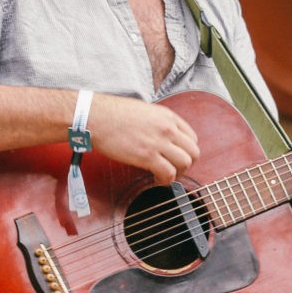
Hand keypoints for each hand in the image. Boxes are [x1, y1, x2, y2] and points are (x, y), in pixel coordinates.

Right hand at [85, 94, 199, 184]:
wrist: (97, 117)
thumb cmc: (113, 113)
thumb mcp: (144, 111)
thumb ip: (158, 123)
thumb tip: (160, 137)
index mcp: (168, 116)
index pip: (192, 137)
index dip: (187, 151)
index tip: (178, 158)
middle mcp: (168, 128)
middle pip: (193, 152)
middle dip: (187, 165)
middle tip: (175, 170)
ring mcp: (159, 142)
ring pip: (185, 163)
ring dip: (178, 174)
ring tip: (165, 177)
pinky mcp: (147, 156)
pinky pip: (168, 173)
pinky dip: (166, 181)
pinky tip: (156, 181)